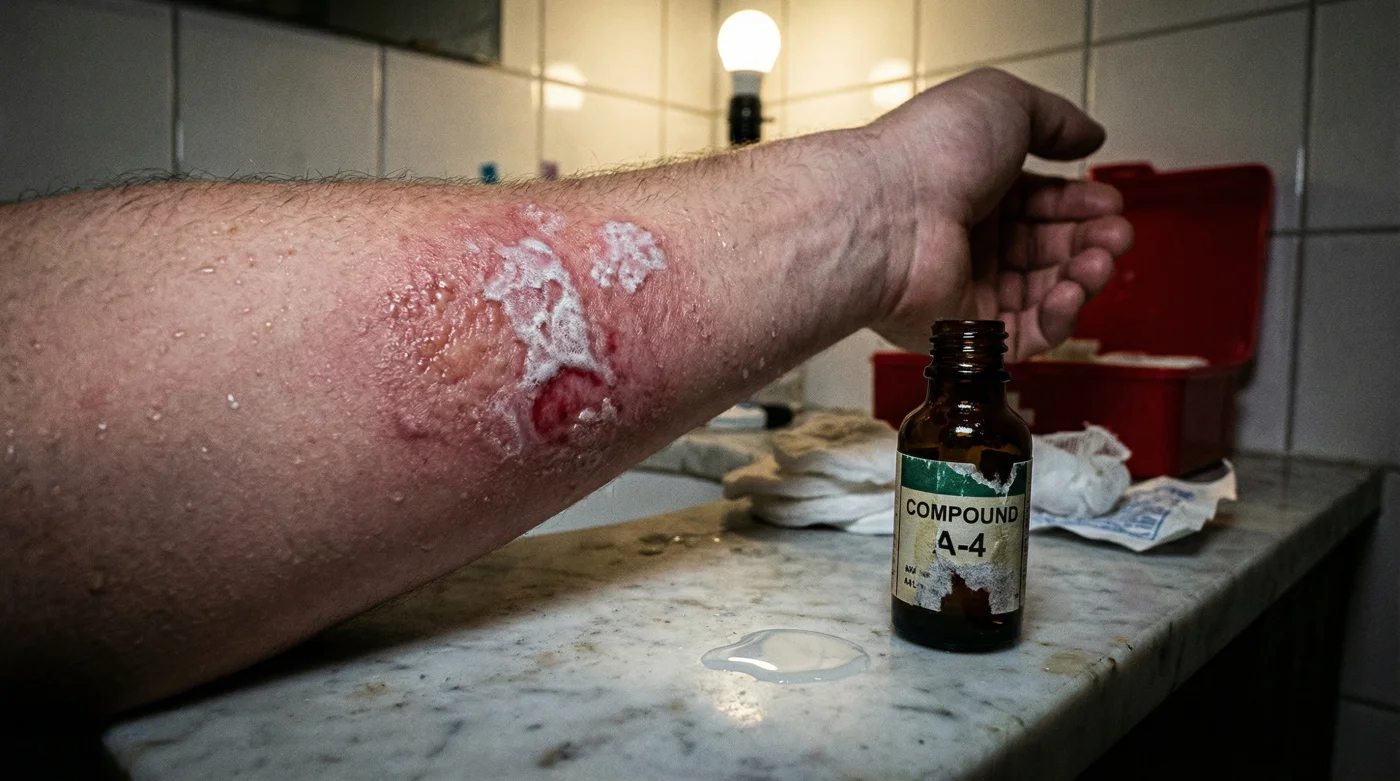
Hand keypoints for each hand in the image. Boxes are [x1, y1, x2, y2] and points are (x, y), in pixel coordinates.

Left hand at [862, 68, 1132, 360]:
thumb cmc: (929, 155)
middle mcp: (965, 238)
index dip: (1079, 203)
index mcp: (970, 187)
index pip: (1039, 203)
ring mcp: (964, 286)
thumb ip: (1055, 118)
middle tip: (1116, 233)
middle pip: (1049, 249)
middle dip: (1092, 240)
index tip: (1108, 201)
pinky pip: (1026, 335)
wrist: (889, 210)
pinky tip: (1072, 289)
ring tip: (1101, 258)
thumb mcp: (1002, 102)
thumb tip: (1089, 133)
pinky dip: (1059, 315)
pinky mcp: (964, 331)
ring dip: (1084, 276)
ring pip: (1045, 293)